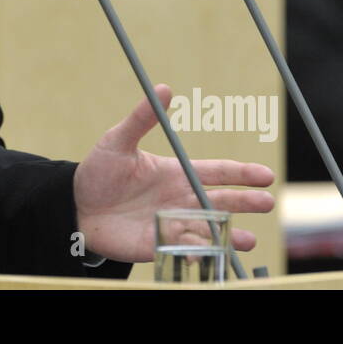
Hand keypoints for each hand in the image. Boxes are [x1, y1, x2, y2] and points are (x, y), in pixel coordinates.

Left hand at [73, 85, 274, 261]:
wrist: (75, 206)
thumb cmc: (97, 172)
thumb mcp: (117, 141)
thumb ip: (141, 119)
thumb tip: (163, 89)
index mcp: (176, 174)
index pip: (217, 172)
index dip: (242, 173)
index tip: (266, 176)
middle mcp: (180, 199)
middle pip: (220, 201)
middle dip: (244, 202)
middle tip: (267, 203)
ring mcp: (172, 223)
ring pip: (208, 229)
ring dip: (229, 235)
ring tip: (248, 239)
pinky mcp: (159, 245)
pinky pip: (185, 250)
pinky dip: (200, 253)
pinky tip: (211, 255)